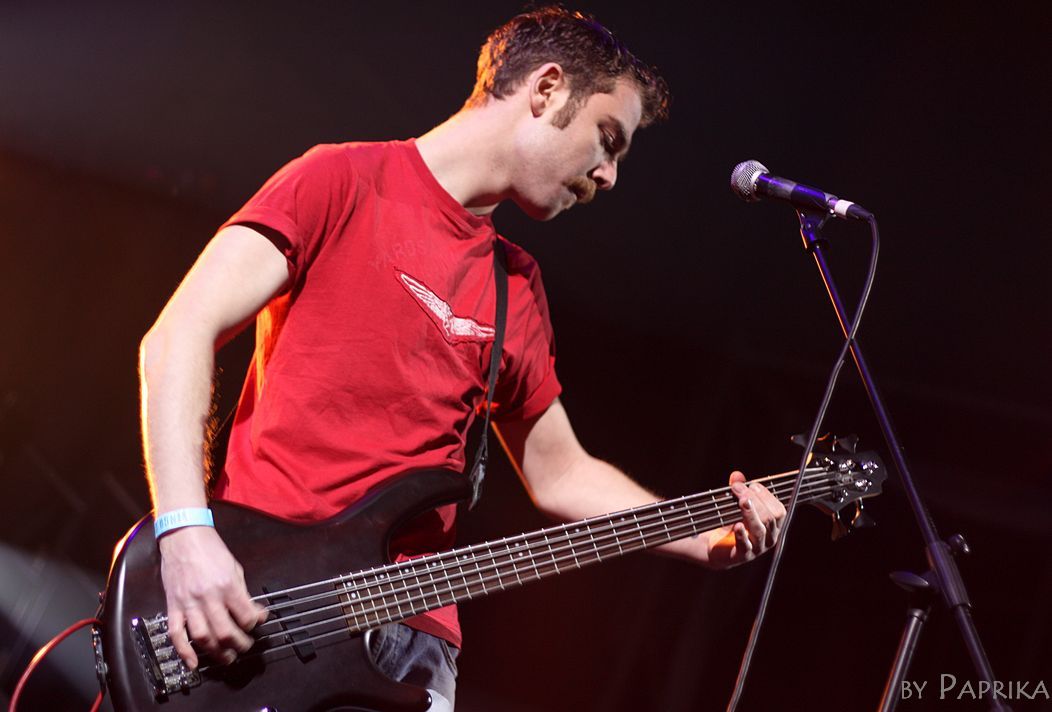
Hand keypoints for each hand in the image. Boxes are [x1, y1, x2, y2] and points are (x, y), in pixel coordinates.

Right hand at [158, 526, 267, 668]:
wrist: (184, 536)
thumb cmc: (211, 549)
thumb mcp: (235, 567)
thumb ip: (243, 592)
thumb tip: (255, 612)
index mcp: (227, 586)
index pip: (246, 616)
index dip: (255, 624)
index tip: (257, 624)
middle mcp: (208, 597)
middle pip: (226, 632)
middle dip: (239, 645)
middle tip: (245, 647)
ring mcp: (189, 603)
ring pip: (203, 637)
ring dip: (216, 652)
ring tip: (227, 658)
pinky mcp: (173, 606)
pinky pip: (176, 634)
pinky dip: (184, 652)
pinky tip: (193, 663)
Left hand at [706, 471, 786, 568]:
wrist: (715, 547)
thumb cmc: (730, 524)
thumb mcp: (735, 504)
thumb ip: (739, 490)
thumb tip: (737, 476)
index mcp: (773, 525)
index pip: (778, 510)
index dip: (766, 496)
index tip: (751, 485)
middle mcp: (769, 537)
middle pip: (770, 518)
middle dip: (755, 500)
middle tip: (738, 489)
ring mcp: (757, 548)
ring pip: (759, 531)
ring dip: (750, 513)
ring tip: (741, 501)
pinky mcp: (742, 556)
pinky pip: (745, 546)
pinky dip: (742, 535)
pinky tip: (737, 525)